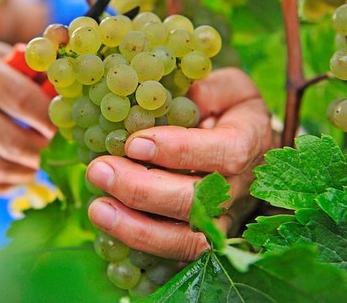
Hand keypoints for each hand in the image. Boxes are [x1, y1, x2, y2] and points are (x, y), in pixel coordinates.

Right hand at [0, 40, 55, 196]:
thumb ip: (24, 67)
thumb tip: (64, 88)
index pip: (22, 99)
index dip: (50, 119)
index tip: (61, 125)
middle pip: (11, 140)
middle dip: (42, 152)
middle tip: (52, 150)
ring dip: (26, 172)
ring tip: (37, 165)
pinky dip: (3, 187)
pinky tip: (14, 177)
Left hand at [86, 67, 273, 261]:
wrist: (249, 149)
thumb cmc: (228, 111)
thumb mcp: (226, 87)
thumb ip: (203, 87)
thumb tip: (162, 96)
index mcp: (249, 142)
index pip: (222, 153)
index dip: (179, 151)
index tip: (134, 143)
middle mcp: (239, 190)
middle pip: (196, 203)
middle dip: (142, 190)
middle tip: (99, 170)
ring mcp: (224, 222)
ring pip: (186, 241)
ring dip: (136, 228)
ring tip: (97, 208)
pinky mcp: (204, 241)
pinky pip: (174, 257)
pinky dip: (139, 246)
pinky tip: (108, 228)